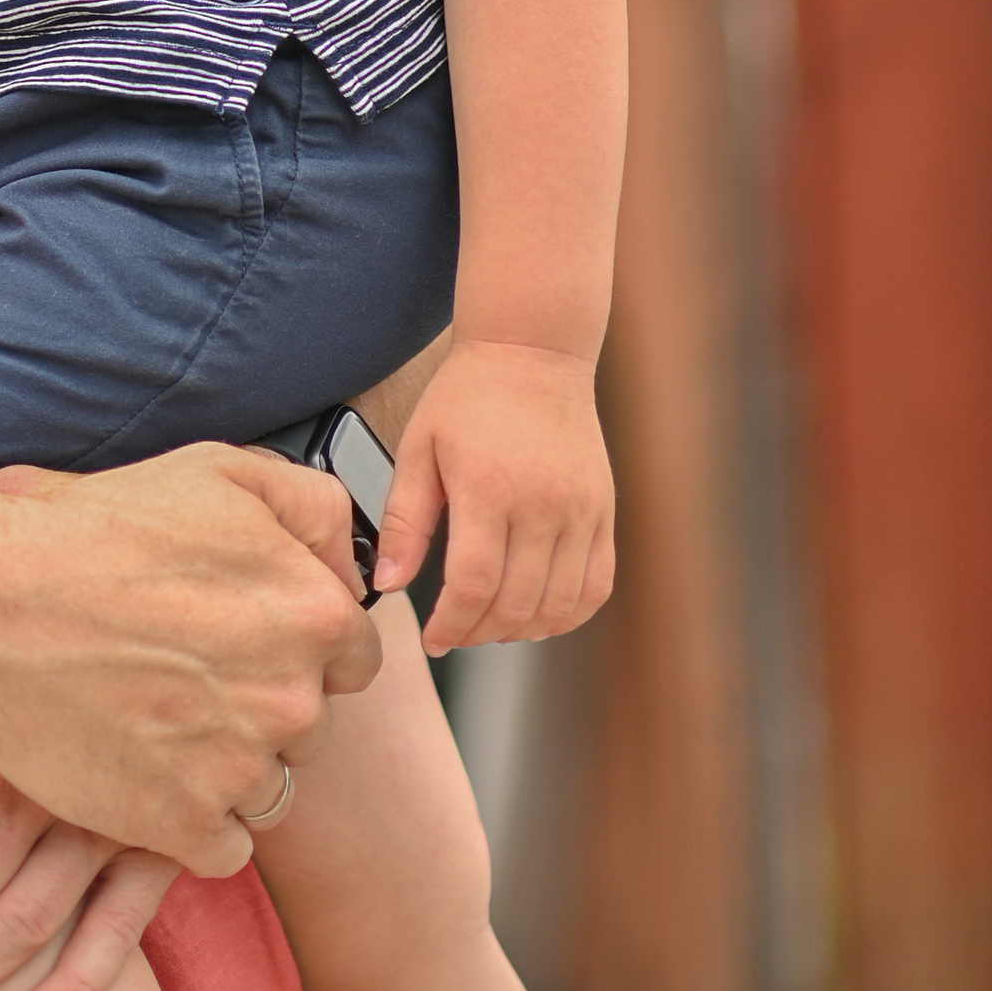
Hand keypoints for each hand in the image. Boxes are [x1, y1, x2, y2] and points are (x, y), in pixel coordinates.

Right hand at [0, 444, 374, 874]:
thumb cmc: (96, 533)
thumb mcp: (218, 473)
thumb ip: (313, 507)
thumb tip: (354, 561)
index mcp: (312, 610)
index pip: (351, 655)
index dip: (297, 644)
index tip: (241, 636)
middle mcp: (292, 696)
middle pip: (308, 724)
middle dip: (259, 703)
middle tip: (182, 669)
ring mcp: (240, 767)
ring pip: (269, 787)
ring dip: (227, 765)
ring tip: (156, 714)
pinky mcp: (187, 825)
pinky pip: (225, 845)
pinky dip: (192, 819)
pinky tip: (146, 765)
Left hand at [375, 336, 612, 650]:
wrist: (532, 353)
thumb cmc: (467, 397)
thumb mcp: (419, 448)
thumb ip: (405, 520)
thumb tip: (388, 583)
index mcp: (489, 490)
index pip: (474, 586)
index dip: (452, 625)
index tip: (434, 637)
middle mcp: (542, 506)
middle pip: (516, 605)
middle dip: (479, 632)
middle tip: (456, 632)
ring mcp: (580, 512)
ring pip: (558, 605)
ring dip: (523, 630)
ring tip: (491, 624)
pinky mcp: (603, 512)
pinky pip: (597, 586)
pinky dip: (569, 613)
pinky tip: (539, 612)